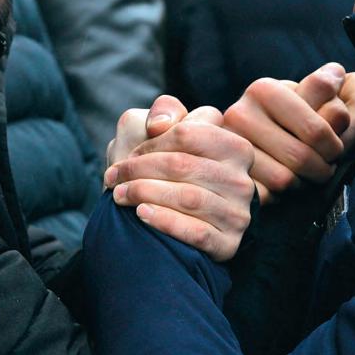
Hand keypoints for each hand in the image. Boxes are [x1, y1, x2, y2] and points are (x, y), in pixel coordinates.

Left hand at [104, 96, 255, 261]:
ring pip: (188, 198)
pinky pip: (196, 232)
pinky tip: (142, 214)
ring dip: (145, 194)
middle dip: (139, 170)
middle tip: (113, 178)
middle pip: (183, 165)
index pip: (188, 133)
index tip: (129, 155)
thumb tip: (160, 125)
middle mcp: (241, 179)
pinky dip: (164, 221)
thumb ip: (163, 111)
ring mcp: (238, 213)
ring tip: (120, 196)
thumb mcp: (156, 133)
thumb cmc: (159, 173)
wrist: (162, 232)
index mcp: (234, 146)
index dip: (151, 143)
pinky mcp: (228, 244)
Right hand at [224, 63, 354, 202]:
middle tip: (324, 167)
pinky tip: (283, 186)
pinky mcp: (224, 175)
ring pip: (284, 179)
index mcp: (264, 89)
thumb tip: (338, 74)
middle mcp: (239, 113)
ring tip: (305, 175)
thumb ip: (337, 97)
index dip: (336, 145)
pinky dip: (280, 196)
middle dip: (322, 168)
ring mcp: (228, 146)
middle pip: (301, 157)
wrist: (259, 150)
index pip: (317, 128)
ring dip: (303, 184)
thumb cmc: (300, 125)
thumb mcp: (323, 106)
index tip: (334, 148)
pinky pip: (265, 196)